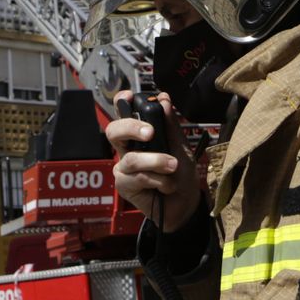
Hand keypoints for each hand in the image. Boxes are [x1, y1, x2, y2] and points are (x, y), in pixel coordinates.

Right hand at [107, 91, 201, 232]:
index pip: (124, 114)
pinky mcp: (124, 186)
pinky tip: (166, 186)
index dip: (121, 103)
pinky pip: (139, 178)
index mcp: (139, 136)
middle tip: (150, 133)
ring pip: (132, 159)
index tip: (129, 96)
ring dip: (157, 162)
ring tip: (173, 167)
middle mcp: (127, 149)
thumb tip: (163, 98)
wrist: (186, 204)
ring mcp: (124, 168)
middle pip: (113, 131)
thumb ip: (171, 125)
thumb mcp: (181, 146)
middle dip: (131, 128)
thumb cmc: (181, 174)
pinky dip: (159, 180)